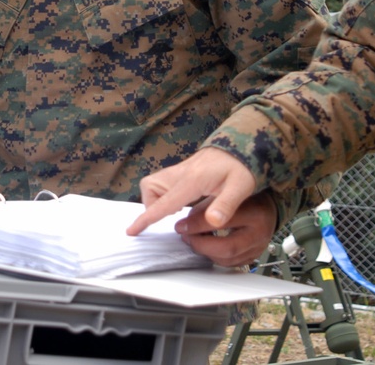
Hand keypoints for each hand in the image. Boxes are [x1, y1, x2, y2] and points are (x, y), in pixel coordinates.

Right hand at [126, 148, 255, 235]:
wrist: (243, 143)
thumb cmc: (242, 166)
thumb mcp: (241, 187)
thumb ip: (226, 204)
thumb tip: (213, 222)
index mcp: (191, 180)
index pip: (163, 202)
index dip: (146, 217)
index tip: (132, 231)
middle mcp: (180, 173)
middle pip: (149, 187)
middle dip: (151, 205)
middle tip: (172, 217)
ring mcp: (180, 170)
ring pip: (153, 184)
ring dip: (157, 200)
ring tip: (178, 211)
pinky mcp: (183, 171)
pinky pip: (162, 183)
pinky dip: (164, 195)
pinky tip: (182, 203)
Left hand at [174, 190, 275, 266]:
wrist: (268, 206)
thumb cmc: (247, 196)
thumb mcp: (228, 191)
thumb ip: (208, 206)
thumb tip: (186, 221)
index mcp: (255, 212)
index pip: (223, 221)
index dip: (198, 225)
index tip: (182, 226)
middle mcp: (259, 233)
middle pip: (227, 247)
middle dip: (201, 244)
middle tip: (186, 237)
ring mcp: (258, 247)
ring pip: (228, 259)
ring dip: (205, 252)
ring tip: (193, 241)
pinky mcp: (254, 256)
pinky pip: (231, 263)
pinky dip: (215, 257)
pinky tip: (206, 247)